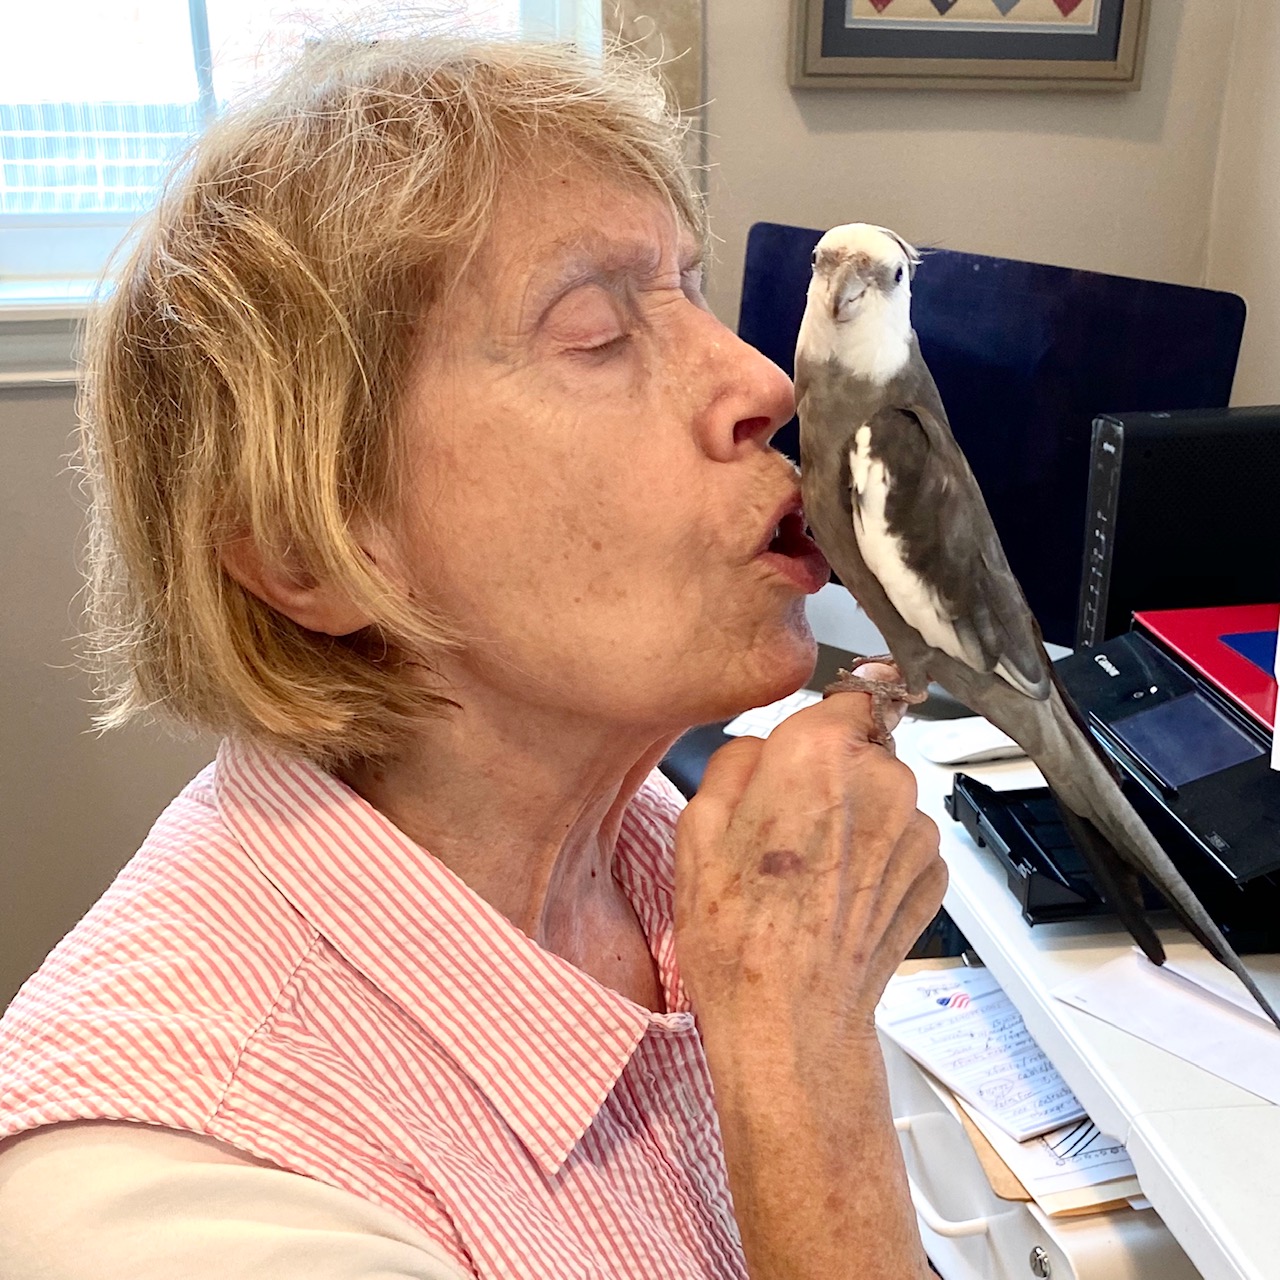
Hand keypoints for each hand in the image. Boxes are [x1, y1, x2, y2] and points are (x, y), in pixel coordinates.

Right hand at [674, 685, 944, 1278]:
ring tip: (807, 870)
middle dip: (828, 772)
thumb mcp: (697, 826)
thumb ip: (737, 759)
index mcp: (819, 751)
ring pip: (883, 794)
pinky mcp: (932, 874)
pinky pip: (902, 840)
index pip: (845, 690)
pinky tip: (836, 895)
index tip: (806, 740)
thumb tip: (761, 747)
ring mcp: (915, 829)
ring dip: (855, 815)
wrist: (789, 1021)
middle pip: (861, 746)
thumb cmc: (737, 932)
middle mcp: (882, 778)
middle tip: (783, 825)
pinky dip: (876, 856)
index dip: (818, 719)